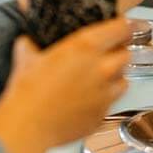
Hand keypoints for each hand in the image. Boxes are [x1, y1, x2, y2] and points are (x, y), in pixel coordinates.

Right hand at [0, 18, 130, 152]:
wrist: (28, 126)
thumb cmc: (28, 92)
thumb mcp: (26, 57)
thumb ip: (31, 44)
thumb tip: (27, 41)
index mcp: (86, 46)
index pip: (122, 28)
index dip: (125, 26)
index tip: (125, 26)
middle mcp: (101, 68)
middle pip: (126, 54)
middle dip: (118, 52)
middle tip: (107, 54)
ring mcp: (105, 94)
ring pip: (124, 79)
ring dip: (115, 77)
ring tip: (98, 79)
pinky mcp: (102, 115)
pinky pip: (111, 103)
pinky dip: (104, 100)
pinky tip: (88, 100)